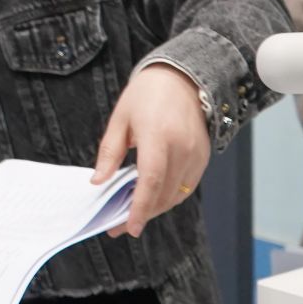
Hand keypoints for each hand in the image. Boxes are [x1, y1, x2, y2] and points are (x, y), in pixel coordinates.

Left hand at [94, 64, 210, 238]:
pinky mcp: (204, 157)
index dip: (139, 207)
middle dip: (143, 214)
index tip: (129, 226)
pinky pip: (187, 186)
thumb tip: (98, 181)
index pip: (150, 180)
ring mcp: (197, 154)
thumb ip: (110, 152)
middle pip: (164, 193)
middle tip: (121, 226)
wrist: (182, 78)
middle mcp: (182, 148)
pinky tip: (152, 198)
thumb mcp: (120, 119)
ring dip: (156, 208)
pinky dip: (169, 196)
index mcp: (158, 136)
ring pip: (177, 194)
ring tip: (133, 215)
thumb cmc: (146, 95)